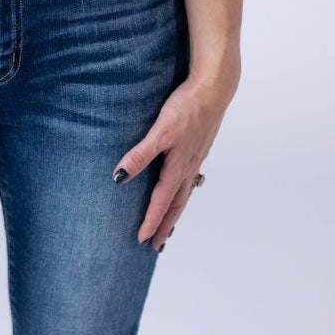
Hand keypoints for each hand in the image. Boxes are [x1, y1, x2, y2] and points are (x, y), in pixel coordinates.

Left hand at [112, 66, 239, 249]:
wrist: (214, 88)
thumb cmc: (188, 107)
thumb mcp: (160, 131)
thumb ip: (140, 155)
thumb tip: (119, 178)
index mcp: (179, 167)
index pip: (162, 202)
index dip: (151, 221)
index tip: (141, 240)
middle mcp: (189, 167)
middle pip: (176, 204)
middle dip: (165, 226)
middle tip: (156, 246)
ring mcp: (195, 158)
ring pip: (183, 193)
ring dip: (174, 211)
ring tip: (167, 226)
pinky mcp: (197, 148)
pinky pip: (188, 179)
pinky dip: (181, 193)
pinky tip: (178, 189)